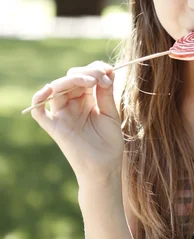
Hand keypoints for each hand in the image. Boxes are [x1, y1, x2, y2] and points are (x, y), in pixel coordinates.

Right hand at [30, 61, 123, 184]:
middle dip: (87, 73)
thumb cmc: (109, 143)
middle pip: (71, 79)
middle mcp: (72, 105)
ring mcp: (62, 115)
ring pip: (57, 88)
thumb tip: (107, 71)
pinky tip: (48, 91)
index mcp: (86, 100)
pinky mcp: (54, 127)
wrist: (105, 168)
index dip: (96, 70)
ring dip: (73, 79)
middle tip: (102, 78)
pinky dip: (38, 99)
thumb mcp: (111, 114)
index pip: (85, 76)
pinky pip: (38, 111)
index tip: (110, 72)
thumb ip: (106, 93)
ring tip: (92, 82)